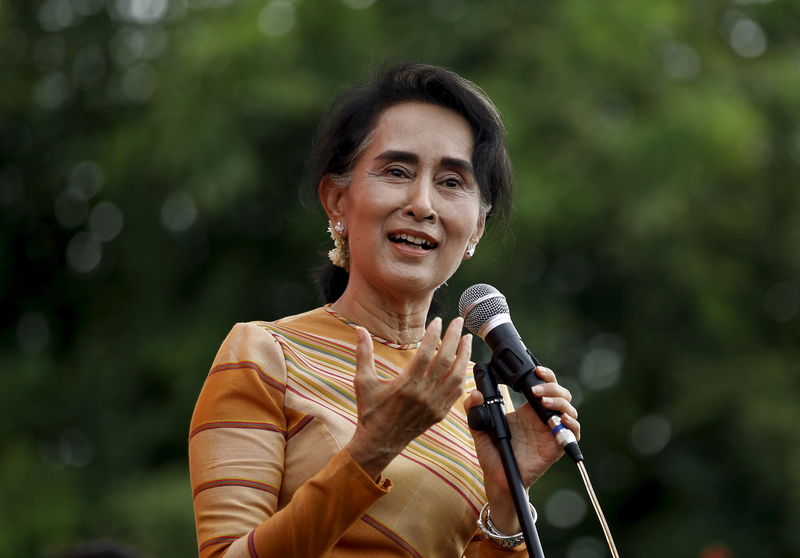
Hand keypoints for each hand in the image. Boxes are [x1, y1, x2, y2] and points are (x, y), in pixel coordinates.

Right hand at [346, 317, 472, 479]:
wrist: (379, 443)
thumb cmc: (370, 411)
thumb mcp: (363, 381)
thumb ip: (363, 354)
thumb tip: (359, 329)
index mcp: (405, 384)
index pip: (425, 353)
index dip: (434, 334)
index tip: (439, 321)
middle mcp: (423, 394)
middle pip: (445, 360)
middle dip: (454, 338)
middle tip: (458, 321)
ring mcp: (434, 405)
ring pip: (456, 376)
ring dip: (464, 355)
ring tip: (467, 339)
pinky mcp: (440, 413)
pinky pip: (456, 392)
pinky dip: (462, 375)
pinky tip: (464, 363)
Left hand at [463, 366, 579, 532]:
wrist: (498, 479)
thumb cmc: (492, 453)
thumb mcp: (480, 427)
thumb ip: (474, 409)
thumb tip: (475, 394)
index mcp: (528, 410)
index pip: (543, 385)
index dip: (544, 375)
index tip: (535, 370)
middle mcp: (542, 418)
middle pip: (560, 393)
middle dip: (551, 387)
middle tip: (535, 391)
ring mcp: (551, 431)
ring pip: (569, 409)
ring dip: (559, 401)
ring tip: (543, 402)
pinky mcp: (557, 447)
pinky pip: (574, 432)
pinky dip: (572, 423)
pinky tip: (560, 419)